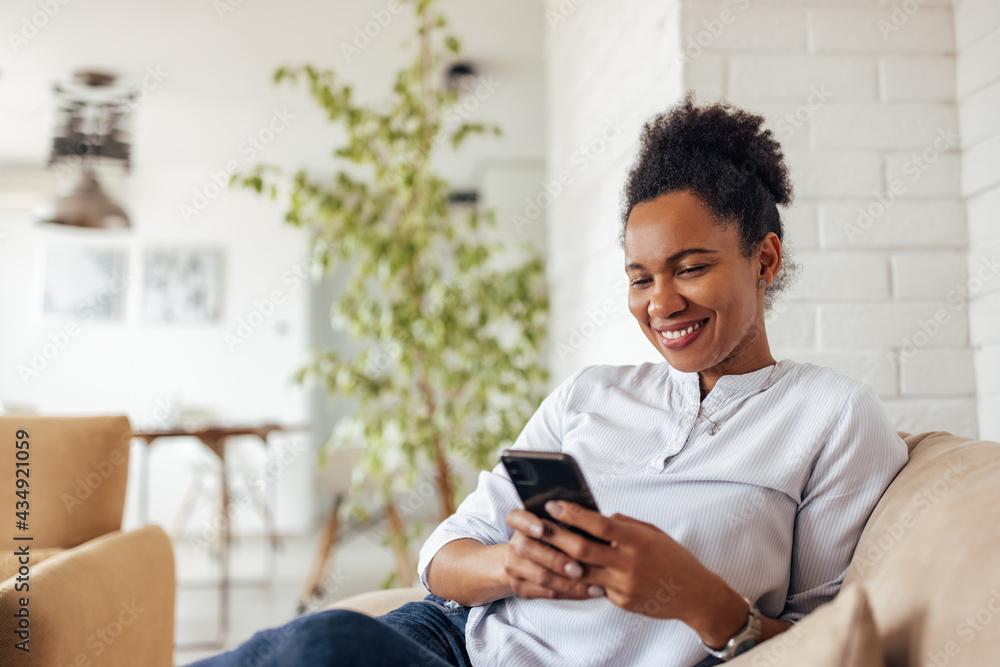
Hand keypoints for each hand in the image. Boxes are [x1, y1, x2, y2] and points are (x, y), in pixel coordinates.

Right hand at [503, 508, 607, 600]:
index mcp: (519, 523)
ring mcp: (515, 568)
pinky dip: (572, 593)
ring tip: (594, 585)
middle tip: (579, 569)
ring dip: (569, 582)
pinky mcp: (521, 588)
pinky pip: (548, 593)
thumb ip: (567, 524)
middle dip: (556, 560)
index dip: (526, 523)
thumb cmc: (552, 538)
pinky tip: (590, 591)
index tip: (541, 529)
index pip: (515, 518)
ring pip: (540, 577)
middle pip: (529, 550)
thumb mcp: (555, 525)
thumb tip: (592, 522)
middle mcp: (514, 544)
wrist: (528, 562)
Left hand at [540, 500, 747, 642]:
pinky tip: (567, 568)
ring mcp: (624, 584)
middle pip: (582, 548)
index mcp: (637, 540)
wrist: (695, 594)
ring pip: (582, 571)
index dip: (573, 514)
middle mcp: (628, 562)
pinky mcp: (621, 601)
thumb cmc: (673, 558)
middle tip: (535, 525)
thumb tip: (599, 517)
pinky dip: (582, 577)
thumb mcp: (652, 533)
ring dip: (559, 559)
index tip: (553, 504)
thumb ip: (625, 525)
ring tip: (542, 547)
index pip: (598, 524)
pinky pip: (595, 586)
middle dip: (555, 536)